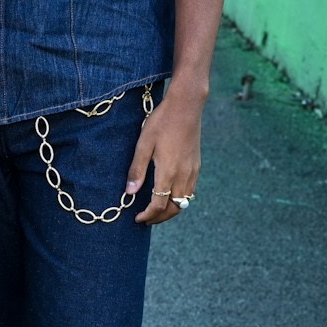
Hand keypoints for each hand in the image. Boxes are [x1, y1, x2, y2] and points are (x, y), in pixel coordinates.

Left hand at [128, 89, 203, 224]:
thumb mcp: (144, 143)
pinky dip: (180, 200)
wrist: (186, 106)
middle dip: (159, 218)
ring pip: (184, 203)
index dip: (148, 216)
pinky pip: (190, 192)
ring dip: (170, 210)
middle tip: (146, 219)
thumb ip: (137, 169)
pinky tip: (169, 195)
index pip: (159, 205)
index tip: (138, 218)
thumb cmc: (162, 122)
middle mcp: (183, 175)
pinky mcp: (197, 166)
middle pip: (174, 209)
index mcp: (168, 171)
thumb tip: (130, 192)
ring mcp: (193, 171)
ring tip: (156, 210)